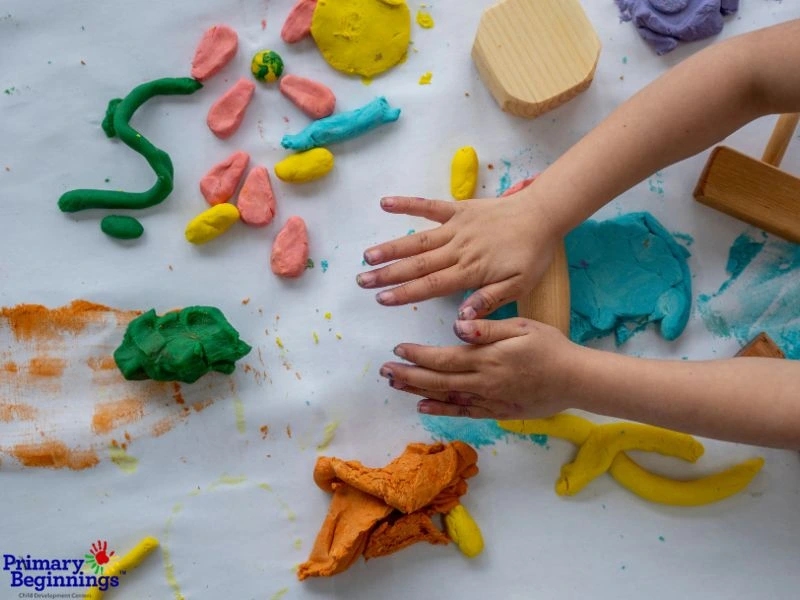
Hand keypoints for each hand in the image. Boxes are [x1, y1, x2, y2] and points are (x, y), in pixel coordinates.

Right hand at [357, 189, 558, 318]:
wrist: (543, 215)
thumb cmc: (532, 254)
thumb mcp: (519, 285)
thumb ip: (488, 300)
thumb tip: (461, 317)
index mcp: (470, 271)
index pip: (431, 285)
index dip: (404, 292)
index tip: (382, 299)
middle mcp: (458, 249)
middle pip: (417, 264)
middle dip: (388, 274)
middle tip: (362, 281)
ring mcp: (456, 227)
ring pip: (417, 239)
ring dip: (391, 247)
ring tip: (367, 255)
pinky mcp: (459, 209)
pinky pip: (429, 206)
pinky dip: (407, 204)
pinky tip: (385, 204)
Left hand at [379, 317, 577, 418]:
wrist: (576, 380)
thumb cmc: (551, 347)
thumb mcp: (523, 327)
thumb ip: (488, 328)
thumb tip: (458, 325)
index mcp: (487, 358)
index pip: (444, 358)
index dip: (418, 355)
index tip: (398, 349)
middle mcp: (483, 381)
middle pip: (437, 380)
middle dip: (408, 375)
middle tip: (384, 371)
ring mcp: (489, 399)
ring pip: (446, 397)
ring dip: (417, 392)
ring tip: (395, 386)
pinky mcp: (497, 411)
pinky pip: (463, 412)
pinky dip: (442, 411)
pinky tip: (424, 408)